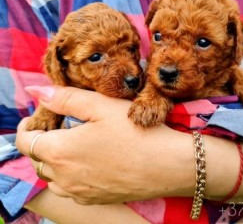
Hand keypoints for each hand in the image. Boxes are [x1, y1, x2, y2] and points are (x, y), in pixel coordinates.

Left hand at [16, 86, 195, 204]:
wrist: (168, 165)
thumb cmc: (136, 132)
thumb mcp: (101, 106)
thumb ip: (65, 98)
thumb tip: (37, 91)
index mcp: (60, 151)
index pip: (26, 141)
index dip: (27, 126)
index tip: (38, 117)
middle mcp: (63, 177)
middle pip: (39, 158)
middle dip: (43, 140)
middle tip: (62, 125)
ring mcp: (79, 192)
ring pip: (53, 175)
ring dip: (56, 159)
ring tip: (75, 144)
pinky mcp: (94, 200)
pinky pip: (71, 188)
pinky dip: (71, 174)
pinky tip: (91, 162)